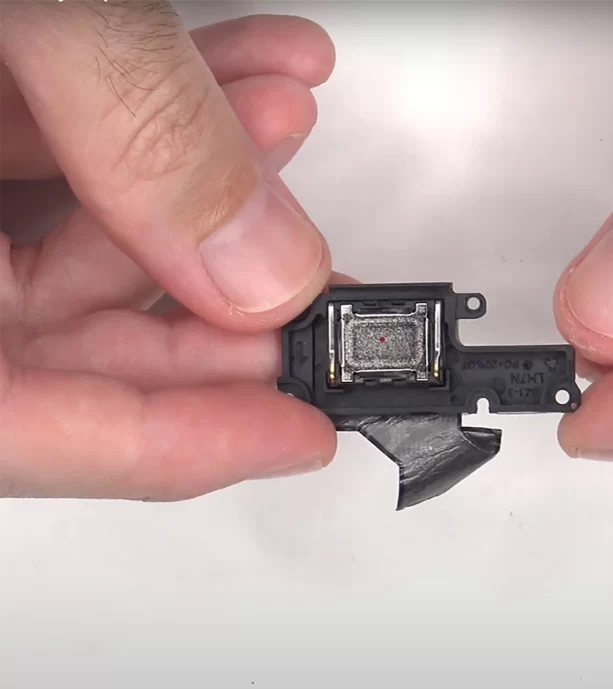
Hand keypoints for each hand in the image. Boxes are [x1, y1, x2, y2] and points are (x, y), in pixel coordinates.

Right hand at [0, 6, 337, 499]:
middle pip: (67, 354)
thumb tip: (265, 270)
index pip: (33, 433)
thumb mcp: (24, 5)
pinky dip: (153, 134)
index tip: (298, 433)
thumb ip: (138, 140)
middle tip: (313, 299)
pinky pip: (55, 169)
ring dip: (204, 200)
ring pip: (72, 255)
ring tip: (284, 134)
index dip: (177, 448)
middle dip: (212, 322)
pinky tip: (239, 91)